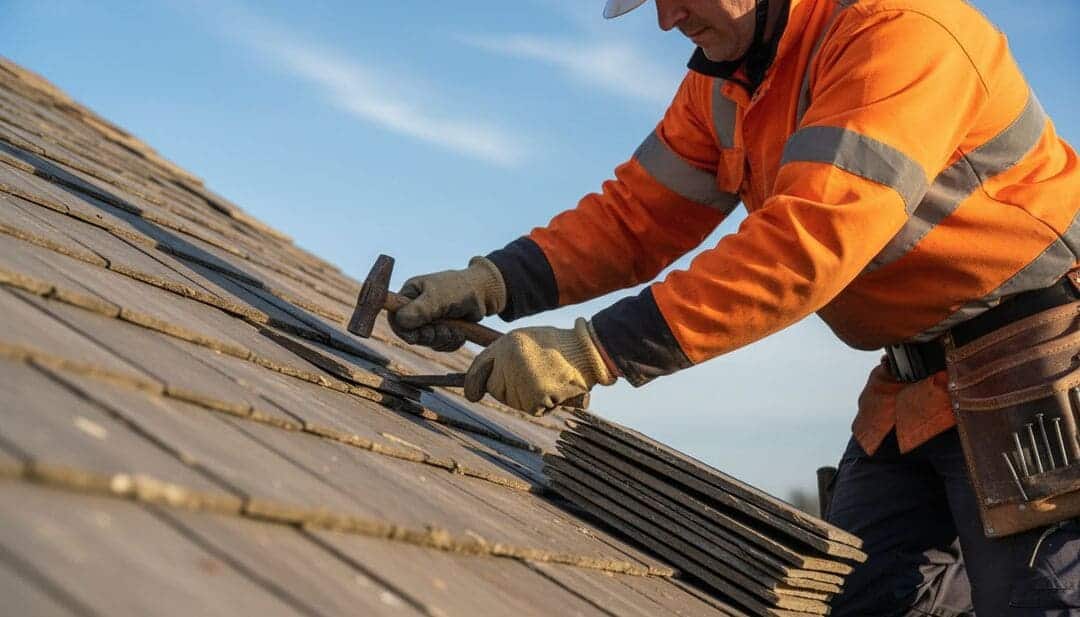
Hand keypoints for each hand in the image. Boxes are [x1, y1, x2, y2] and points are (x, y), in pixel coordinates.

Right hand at [391, 257, 505, 350]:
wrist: (484, 293)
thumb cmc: (460, 288)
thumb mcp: (439, 297)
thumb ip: (420, 309)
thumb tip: (400, 321)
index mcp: (410, 294)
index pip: (394, 316)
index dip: (403, 329)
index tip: (416, 335)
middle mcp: (415, 308)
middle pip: (410, 334)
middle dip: (428, 336)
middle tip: (443, 330)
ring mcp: (428, 321)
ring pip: (426, 342)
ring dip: (442, 339)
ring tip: (455, 329)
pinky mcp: (441, 331)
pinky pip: (440, 345)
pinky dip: (450, 343)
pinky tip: (460, 333)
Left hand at [464, 318, 615, 414]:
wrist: (587, 352)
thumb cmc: (556, 346)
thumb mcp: (523, 340)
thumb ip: (501, 356)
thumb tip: (478, 385)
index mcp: (505, 346)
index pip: (479, 369)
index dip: (473, 384)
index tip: (472, 394)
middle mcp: (509, 364)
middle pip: (495, 389)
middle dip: (508, 386)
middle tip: (532, 372)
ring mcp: (521, 382)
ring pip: (513, 401)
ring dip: (526, 395)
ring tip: (545, 377)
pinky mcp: (535, 399)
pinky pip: (530, 408)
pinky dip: (540, 403)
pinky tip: (552, 389)